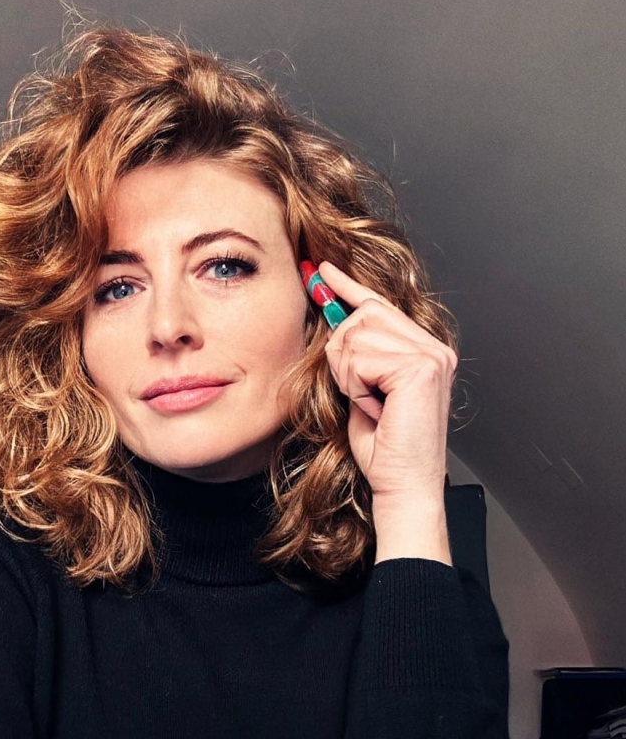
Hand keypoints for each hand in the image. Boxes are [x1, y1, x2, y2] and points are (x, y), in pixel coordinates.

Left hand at [317, 261, 456, 503]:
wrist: (402, 485)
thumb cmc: (384, 446)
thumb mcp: (362, 388)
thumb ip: (356, 353)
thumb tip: (333, 316)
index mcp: (425, 350)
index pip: (379, 305)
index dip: (348, 286)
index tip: (322, 271)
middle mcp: (434, 347)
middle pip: (362, 315)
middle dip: (343, 352)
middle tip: (358, 390)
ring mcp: (431, 355)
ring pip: (356, 334)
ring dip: (348, 373)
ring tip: (370, 402)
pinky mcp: (421, 368)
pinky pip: (359, 358)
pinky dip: (354, 385)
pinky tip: (375, 407)